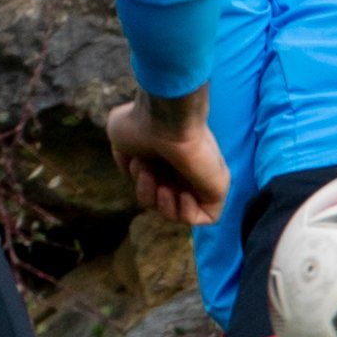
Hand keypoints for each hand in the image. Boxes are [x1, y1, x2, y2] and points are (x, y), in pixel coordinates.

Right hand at [107, 86, 229, 227]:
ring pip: (178, 212)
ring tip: (160, 183)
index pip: (153, 186)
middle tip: (145, 171)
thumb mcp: (120, 138)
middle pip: (162, 201)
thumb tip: (137, 170)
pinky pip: (204, 217)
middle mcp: (184, 169)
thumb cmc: (141, 122)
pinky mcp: (216, 190)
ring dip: (159, 203)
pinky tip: (181, 194)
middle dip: (145, 193)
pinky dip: (185, 213)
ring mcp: (200, 180)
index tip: (133, 163)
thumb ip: (126, 156)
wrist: (165, 118)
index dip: (139, 183)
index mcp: (166, 159)